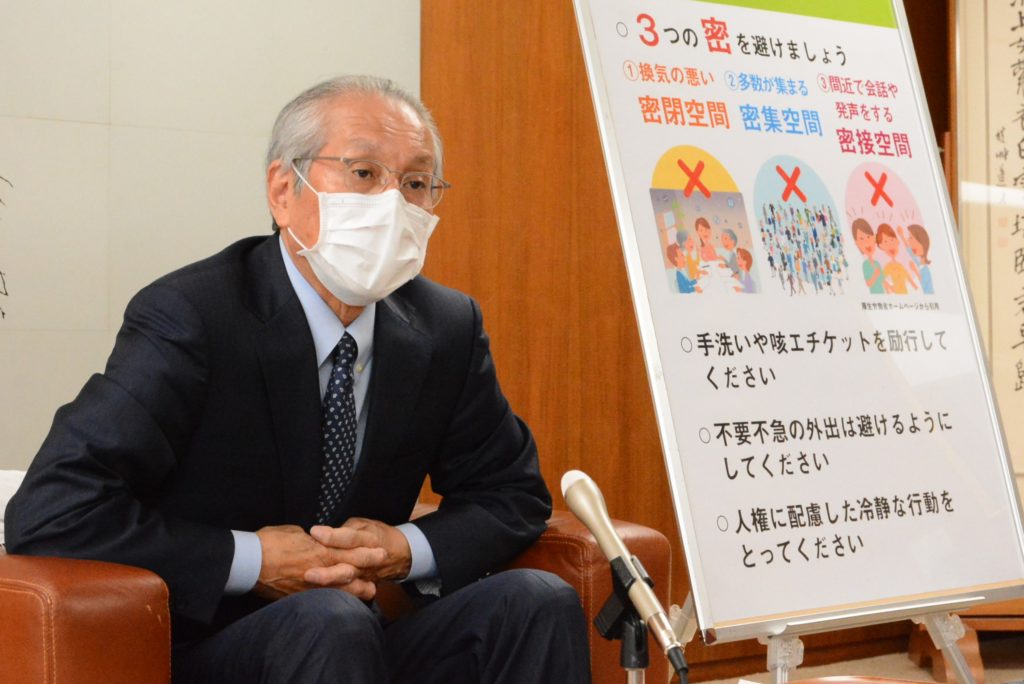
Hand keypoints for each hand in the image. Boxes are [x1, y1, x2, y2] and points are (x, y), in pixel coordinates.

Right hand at [253, 524, 377, 600]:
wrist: (249, 562)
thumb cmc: (269, 542)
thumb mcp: (295, 532)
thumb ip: (311, 539)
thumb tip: (317, 540)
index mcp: (320, 550)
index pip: (351, 551)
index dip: (367, 552)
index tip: (380, 551)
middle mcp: (320, 570)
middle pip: (351, 571)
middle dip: (368, 570)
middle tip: (382, 570)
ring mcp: (311, 586)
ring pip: (341, 590)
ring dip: (358, 590)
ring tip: (370, 591)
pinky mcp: (300, 596)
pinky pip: (323, 599)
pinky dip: (335, 600)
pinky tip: (342, 602)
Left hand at [306, 517, 411, 587]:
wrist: (400, 554)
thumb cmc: (376, 535)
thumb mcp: (364, 524)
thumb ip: (345, 529)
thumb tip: (322, 533)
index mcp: (368, 539)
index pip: (349, 538)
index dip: (332, 536)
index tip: (314, 532)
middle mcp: (367, 559)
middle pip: (348, 562)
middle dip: (328, 568)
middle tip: (308, 569)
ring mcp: (365, 575)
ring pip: (347, 580)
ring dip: (329, 581)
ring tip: (310, 578)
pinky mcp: (363, 586)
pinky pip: (349, 591)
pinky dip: (335, 592)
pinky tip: (318, 593)